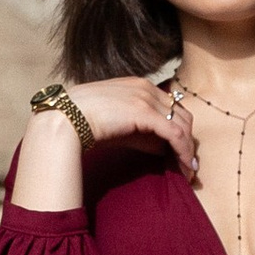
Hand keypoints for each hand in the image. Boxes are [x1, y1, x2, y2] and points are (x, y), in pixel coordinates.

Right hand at [44, 79, 197, 175]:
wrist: (66, 118)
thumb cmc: (85, 122)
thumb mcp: (119, 126)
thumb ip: (142, 134)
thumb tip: (163, 148)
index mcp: (139, 85)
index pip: (171, 106)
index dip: (180, 129)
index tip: (181, 150)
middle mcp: (146, 88)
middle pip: (181, 114)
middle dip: (188, 139)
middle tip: (189, 162)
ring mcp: (146, 98)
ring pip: (181, 124)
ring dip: (187, 148)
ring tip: (188, 169)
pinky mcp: (145, 113)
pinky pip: (174, 133)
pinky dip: (182, 150)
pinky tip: (183, 165)